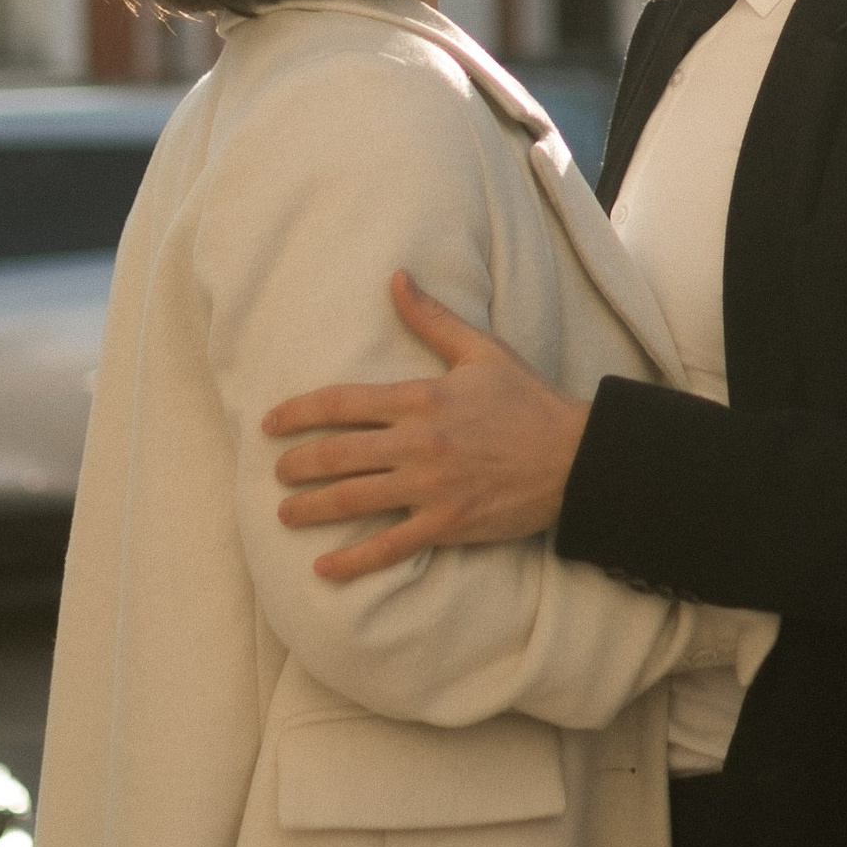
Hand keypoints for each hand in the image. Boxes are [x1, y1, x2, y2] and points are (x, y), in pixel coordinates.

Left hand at [265, 275, 591, 581]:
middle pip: (337, 454)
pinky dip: (354, 560)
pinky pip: (390, 546)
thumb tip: (396, 278)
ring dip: (311, 508)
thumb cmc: (528, 401)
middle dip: (296, 465)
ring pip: (353, 500)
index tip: (270, 423)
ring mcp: (431, 487)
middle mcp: (418, 443)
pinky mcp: (447, 523)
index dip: (297, 413)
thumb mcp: (481, 351)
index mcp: (421, 397)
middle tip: (276, 472)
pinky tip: (324, 567)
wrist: (575, 456)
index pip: (341, 402)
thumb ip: (431, 318)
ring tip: (285, 513)